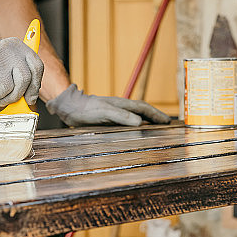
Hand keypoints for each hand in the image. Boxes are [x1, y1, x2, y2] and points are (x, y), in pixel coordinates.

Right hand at [0, 39, 43, 105]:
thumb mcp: (5, 65)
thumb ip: (18, 76)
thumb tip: (31, 96)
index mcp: (17, 46)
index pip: (36, 66)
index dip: (35, 85)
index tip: (30, 98)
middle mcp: (8, 49)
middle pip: (24, 80)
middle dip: (16, 96)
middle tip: (6, 100)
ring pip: (8, 89)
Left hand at [46, 84, 170, 126]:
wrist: (69, 107)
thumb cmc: (85, 109)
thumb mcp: (104, 112)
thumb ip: (121, 116)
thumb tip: (140, 122)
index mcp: (121, 104)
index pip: (143, 108)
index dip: (156, 114)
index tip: (168, 121)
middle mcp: (120, 108)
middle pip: (142, 111)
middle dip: (155, 117)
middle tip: (167, 124)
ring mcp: (114, 113)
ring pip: (135, 116)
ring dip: (147, 121)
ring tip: (156, 128)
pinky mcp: (107, 119)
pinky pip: (126, 122)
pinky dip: (135, 126)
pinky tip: (135, 131)